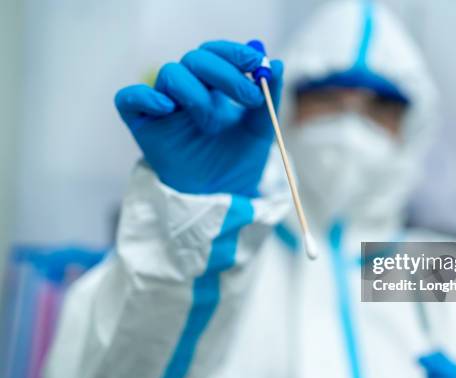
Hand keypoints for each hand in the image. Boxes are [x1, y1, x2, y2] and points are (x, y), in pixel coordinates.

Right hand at [114, 40, 282, 195]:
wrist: (221, 197)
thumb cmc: (237, 162)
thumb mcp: (260, 131)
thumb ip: (268, 98)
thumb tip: (278, 64)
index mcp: (212, 86)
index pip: (216, 53)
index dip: (235, 53)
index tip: (258, 63)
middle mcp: (186, 90)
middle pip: (195, 59)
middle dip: (225, 74)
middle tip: (249, 98)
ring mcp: (162, 105)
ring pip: (170, 74)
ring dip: (198, 96)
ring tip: (212, 127)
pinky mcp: (142, 124)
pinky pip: (128, 98)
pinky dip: (146, 96)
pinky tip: (167, 108)